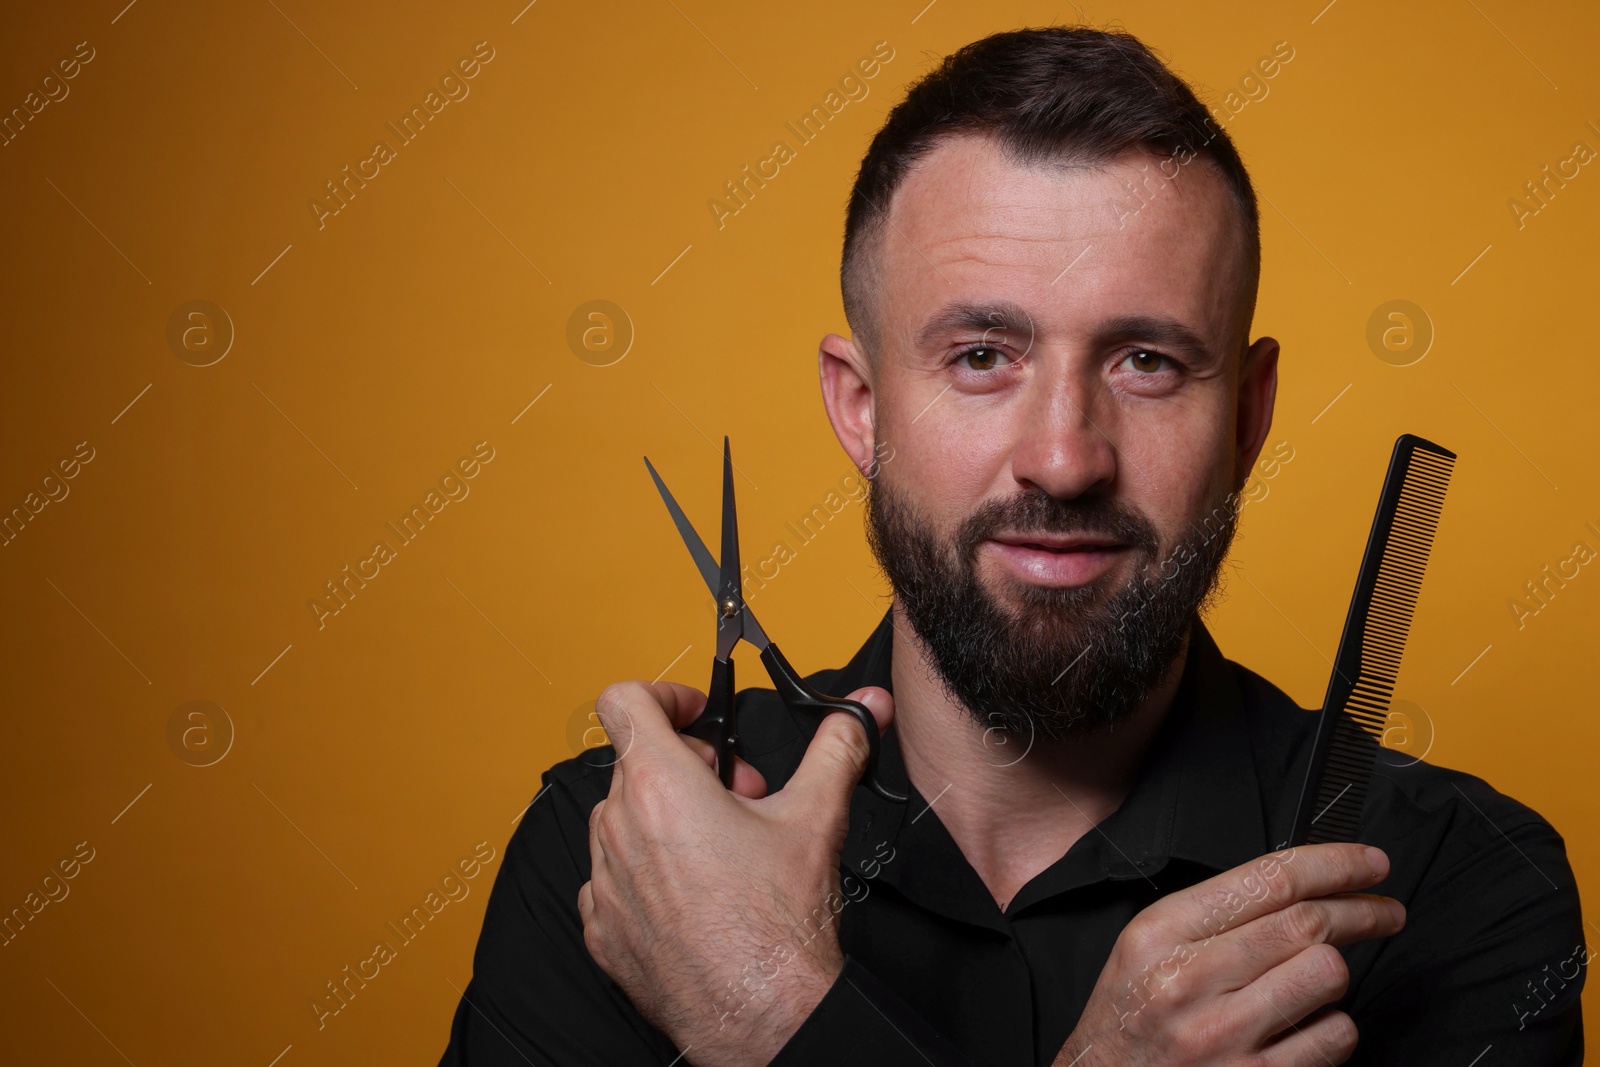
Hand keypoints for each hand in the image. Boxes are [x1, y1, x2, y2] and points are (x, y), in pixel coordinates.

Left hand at [577, 679, 892, 1066]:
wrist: (763, 1014)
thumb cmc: (779, 926)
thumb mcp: (818, 816)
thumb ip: (838, 747)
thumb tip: (862, 710)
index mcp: (660, 786)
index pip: (625, 701)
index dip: (663, 695)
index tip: (696, 715)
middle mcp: (619, 828)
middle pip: (638, 763)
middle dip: (691, 767)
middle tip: (740, 796)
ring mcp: (604, 882)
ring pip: (624, 819)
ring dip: (667, 818)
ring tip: (721, 848)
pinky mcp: (602, 928)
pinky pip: (613, 877)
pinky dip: (647, 872)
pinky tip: (695, 892)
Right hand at [1054, 843, 1404, 1066]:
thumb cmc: (1127, 1023)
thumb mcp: (1144, 950)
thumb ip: (1209, 917)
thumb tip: (1294, 888)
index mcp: (1161, 934)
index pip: (1267, 879)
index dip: (1333, 863)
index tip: (1369, 863)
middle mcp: (1189, 980)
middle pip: (1307, 923)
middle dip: (1363, 911)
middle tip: (1385, 912)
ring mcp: (1223, 1036)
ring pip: (1326, 976)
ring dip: (1334, 976)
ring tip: (1317, 982)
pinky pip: (1332, 1038)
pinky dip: (1333, 1029)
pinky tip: (1306, 1029)